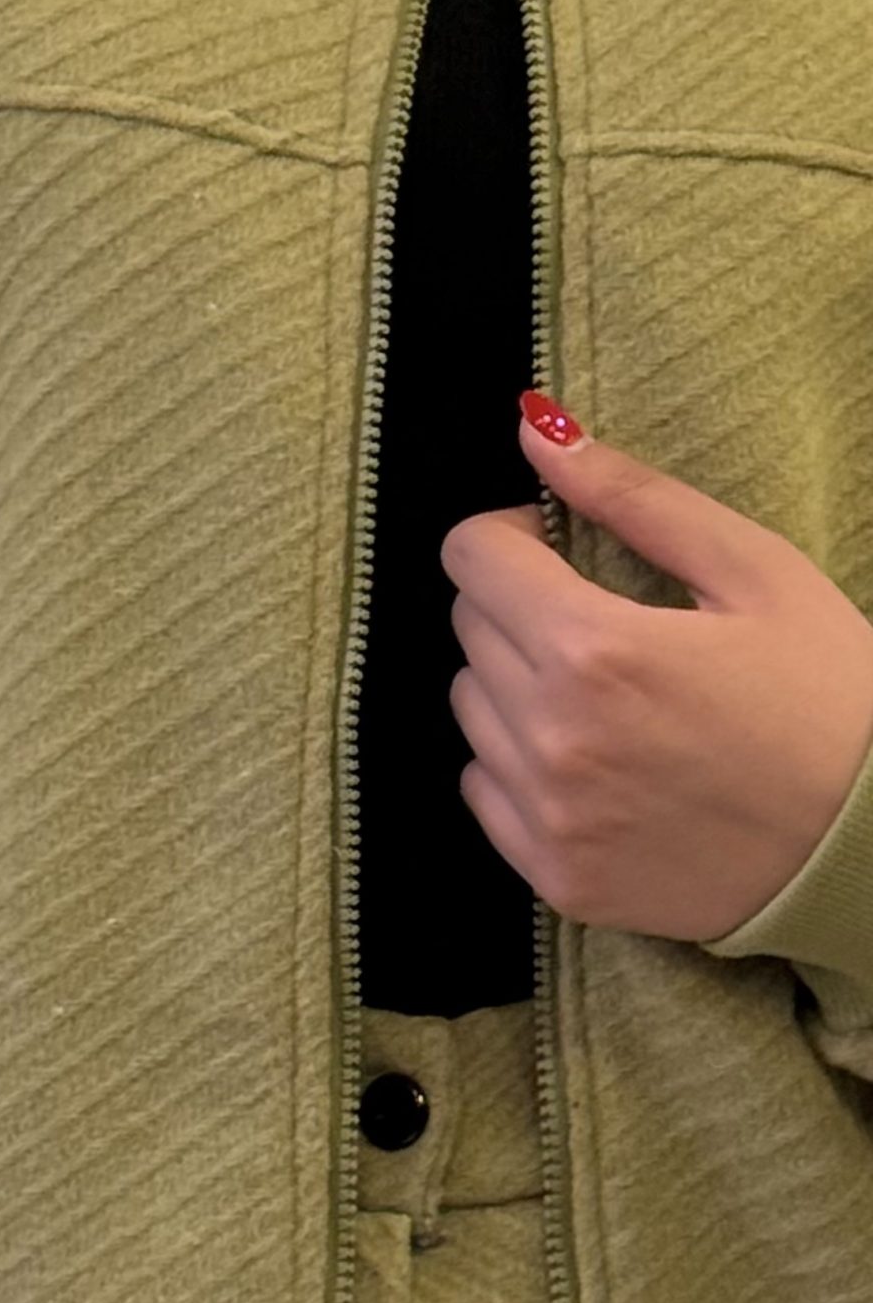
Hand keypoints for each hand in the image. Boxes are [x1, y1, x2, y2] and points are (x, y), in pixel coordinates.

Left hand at [440, 391, 872, 945]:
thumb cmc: (834, 700)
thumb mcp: (756, 573)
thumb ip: (634, 496)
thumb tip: (536, 425)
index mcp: (594, 649)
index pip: (470, 555)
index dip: (513, 536)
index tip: (559, 550)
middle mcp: (551, 737)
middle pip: (468, 628)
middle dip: (520, 606)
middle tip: (603, 622)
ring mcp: (547, 816)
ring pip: (470, 709)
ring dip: (516, 686)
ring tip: (607, 697)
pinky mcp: (554, 876)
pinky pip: (482, 792)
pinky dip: (519, 766)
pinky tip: (597, 761)